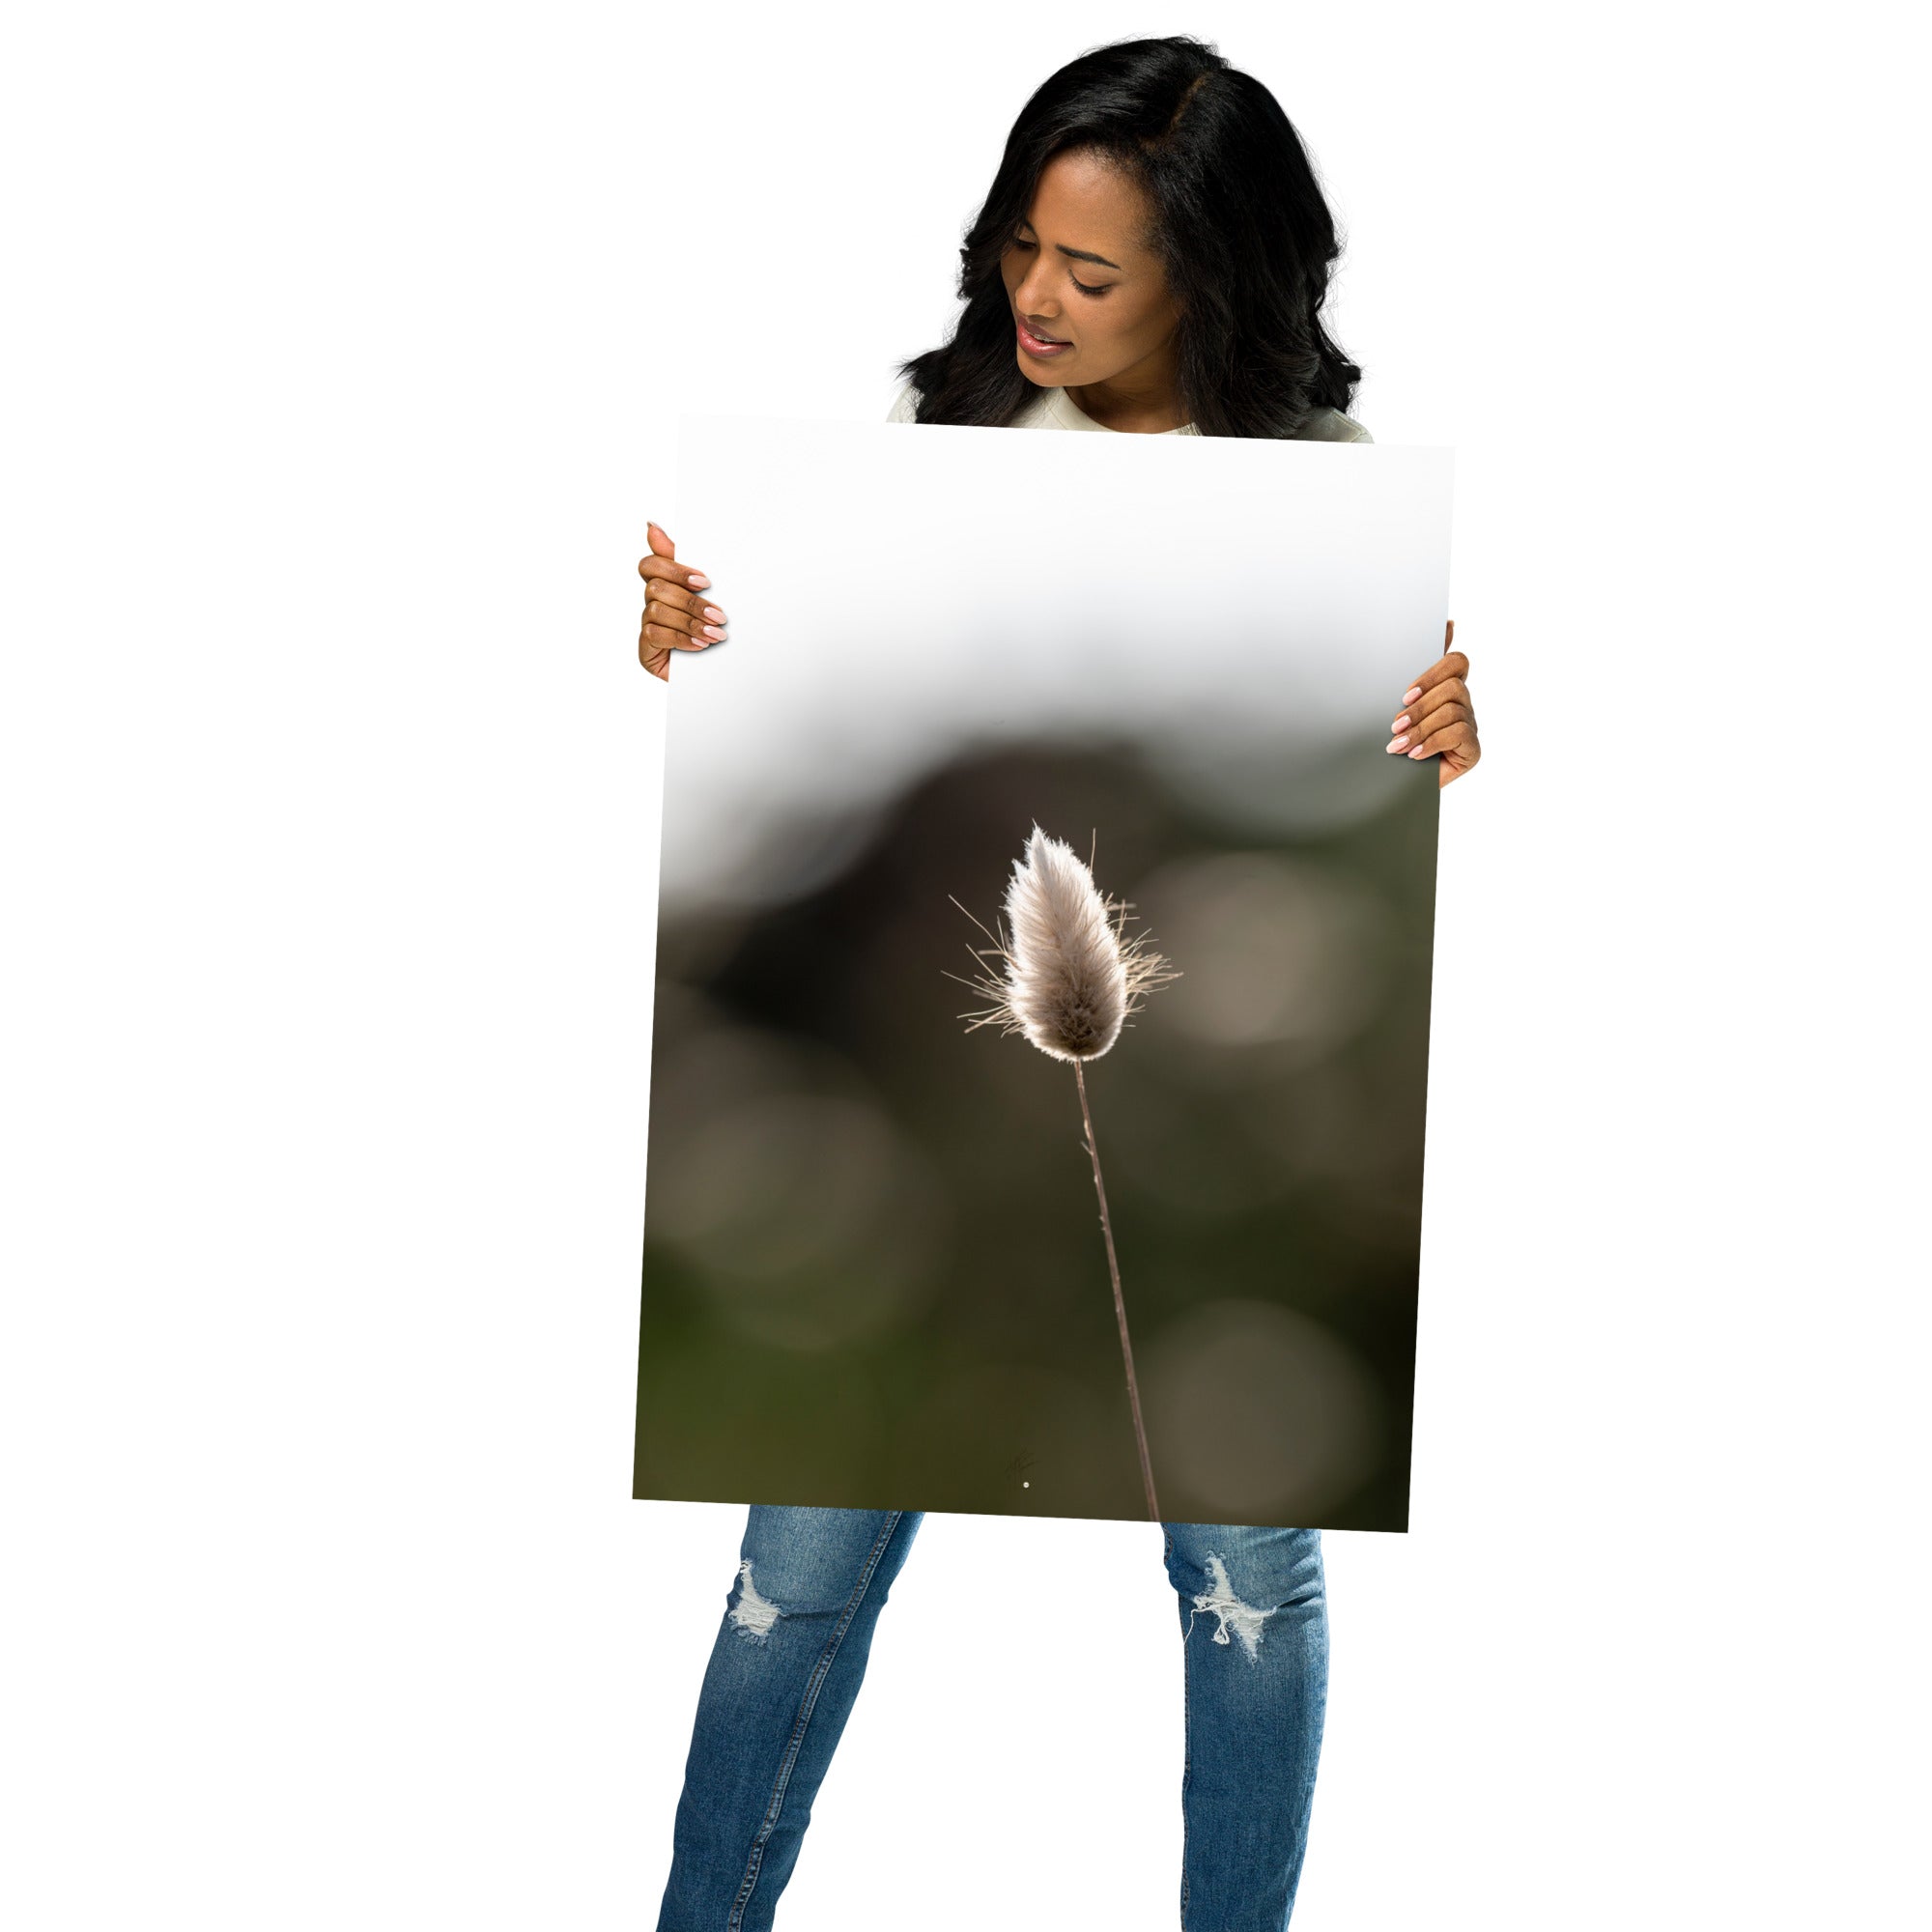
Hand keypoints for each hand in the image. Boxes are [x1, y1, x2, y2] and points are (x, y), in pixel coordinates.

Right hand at [637, 522, 727, 680]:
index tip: (704, 581)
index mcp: (665, 585)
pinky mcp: (646, 650)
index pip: (651, 565)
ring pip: (656, 610)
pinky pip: (655, 635)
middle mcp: (652, 603)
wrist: (725, 674)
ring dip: (690, 621)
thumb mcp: (710, 595)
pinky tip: (700, 645)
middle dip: (691, 601)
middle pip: (656, 587)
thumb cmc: (716, 630)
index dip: (674, 569)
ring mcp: (647, 626)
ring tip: (716, 634)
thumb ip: (686, 564)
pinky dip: (681, 638)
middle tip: (720, 614)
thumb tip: (651, 525)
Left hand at [1386, 620, 1478, 786]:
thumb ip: (1411, 674)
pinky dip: (1432, 743)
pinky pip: (1459, 734)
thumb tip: (1444, 627)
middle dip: (1420, 706)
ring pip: (1452, 711)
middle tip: (1396, 725)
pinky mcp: (1473, 749)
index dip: (1433, 672)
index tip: (1406, 693)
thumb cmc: (1396, 740)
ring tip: (1399, 744)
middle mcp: (1462, 703)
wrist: (1392, 785)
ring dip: (1421, 728)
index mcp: (1445, 687)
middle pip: (1453, 686)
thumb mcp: (1397, 706)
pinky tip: (1414, 755)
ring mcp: (1470, 725)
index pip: (1456, 661)